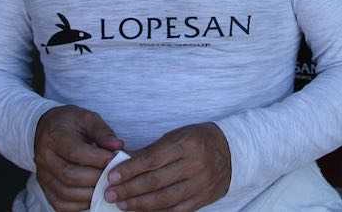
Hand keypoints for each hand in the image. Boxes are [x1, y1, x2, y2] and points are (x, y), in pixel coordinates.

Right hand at [34, 105, 123, 211]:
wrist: (46, 129)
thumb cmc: (70, 123)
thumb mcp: (87, 119)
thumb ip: (103, 132)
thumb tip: (118, 146)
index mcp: (55, 137)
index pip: (75, 152)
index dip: (97, 158)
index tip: (115, 158)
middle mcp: (45, 158)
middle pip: (70, 176)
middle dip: (96, 178)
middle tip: (113, 175)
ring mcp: (43, 176)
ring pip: (66, 193)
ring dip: (90, 193)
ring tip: (106, 186)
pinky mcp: (45, 188)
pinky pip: (61, 204)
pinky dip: (79, 205)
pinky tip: (93, 196)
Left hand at [104, 122, 230, 210]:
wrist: (231, 151)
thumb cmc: (197, 140)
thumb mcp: (176, 137)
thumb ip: (151, 151)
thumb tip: (121, 161)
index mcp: (186, 144)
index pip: (152, 159)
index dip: (130, 170)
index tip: (112, 177)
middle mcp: (194, 164)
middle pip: (156, 181)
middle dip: (130, 189)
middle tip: (110, 194)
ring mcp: (200, 183)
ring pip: (165, 199)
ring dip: (139, 204)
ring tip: (122, 205)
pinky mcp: (203, 198)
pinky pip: (177, 210)